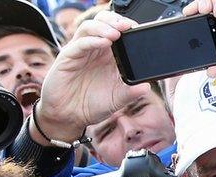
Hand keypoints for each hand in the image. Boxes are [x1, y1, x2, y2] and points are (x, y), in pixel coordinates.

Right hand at [35, 10, 138, 141]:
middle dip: (115, 20)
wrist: (69, 117)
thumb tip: (146, 87)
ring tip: (116, 33)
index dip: (127, 27)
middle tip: (128, 26)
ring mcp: (81, 51)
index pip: (117, 31)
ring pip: (90, 27)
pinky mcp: (68, 57)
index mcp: (108, 55)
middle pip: (103, 22)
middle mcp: (94, 49)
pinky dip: (93, 40)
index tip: (138, 29)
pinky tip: (104, 42)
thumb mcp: (116, 100)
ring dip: (104, 27)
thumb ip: (131, 93)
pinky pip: (80, 43)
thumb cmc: (91, 105)